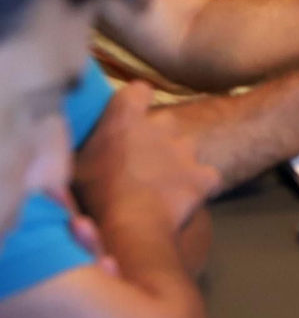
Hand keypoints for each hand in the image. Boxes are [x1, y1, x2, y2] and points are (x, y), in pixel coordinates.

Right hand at [73, 82, 218, 232]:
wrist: (129, 227)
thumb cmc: (92, 196)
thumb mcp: (73, 166)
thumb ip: (84, 144)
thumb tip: (78, 137)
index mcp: (125, 118)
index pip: (138, 91)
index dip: (136, 102)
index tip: (130, 117)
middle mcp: (161, 126)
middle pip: (165, 122)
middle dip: (156, 137)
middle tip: (139, 162)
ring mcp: (186, 150)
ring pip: (186, 148)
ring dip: (176, 161)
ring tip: (160, 185)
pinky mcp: (203, 175)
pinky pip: (206, 176)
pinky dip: (197, 185)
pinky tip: (183, 199)